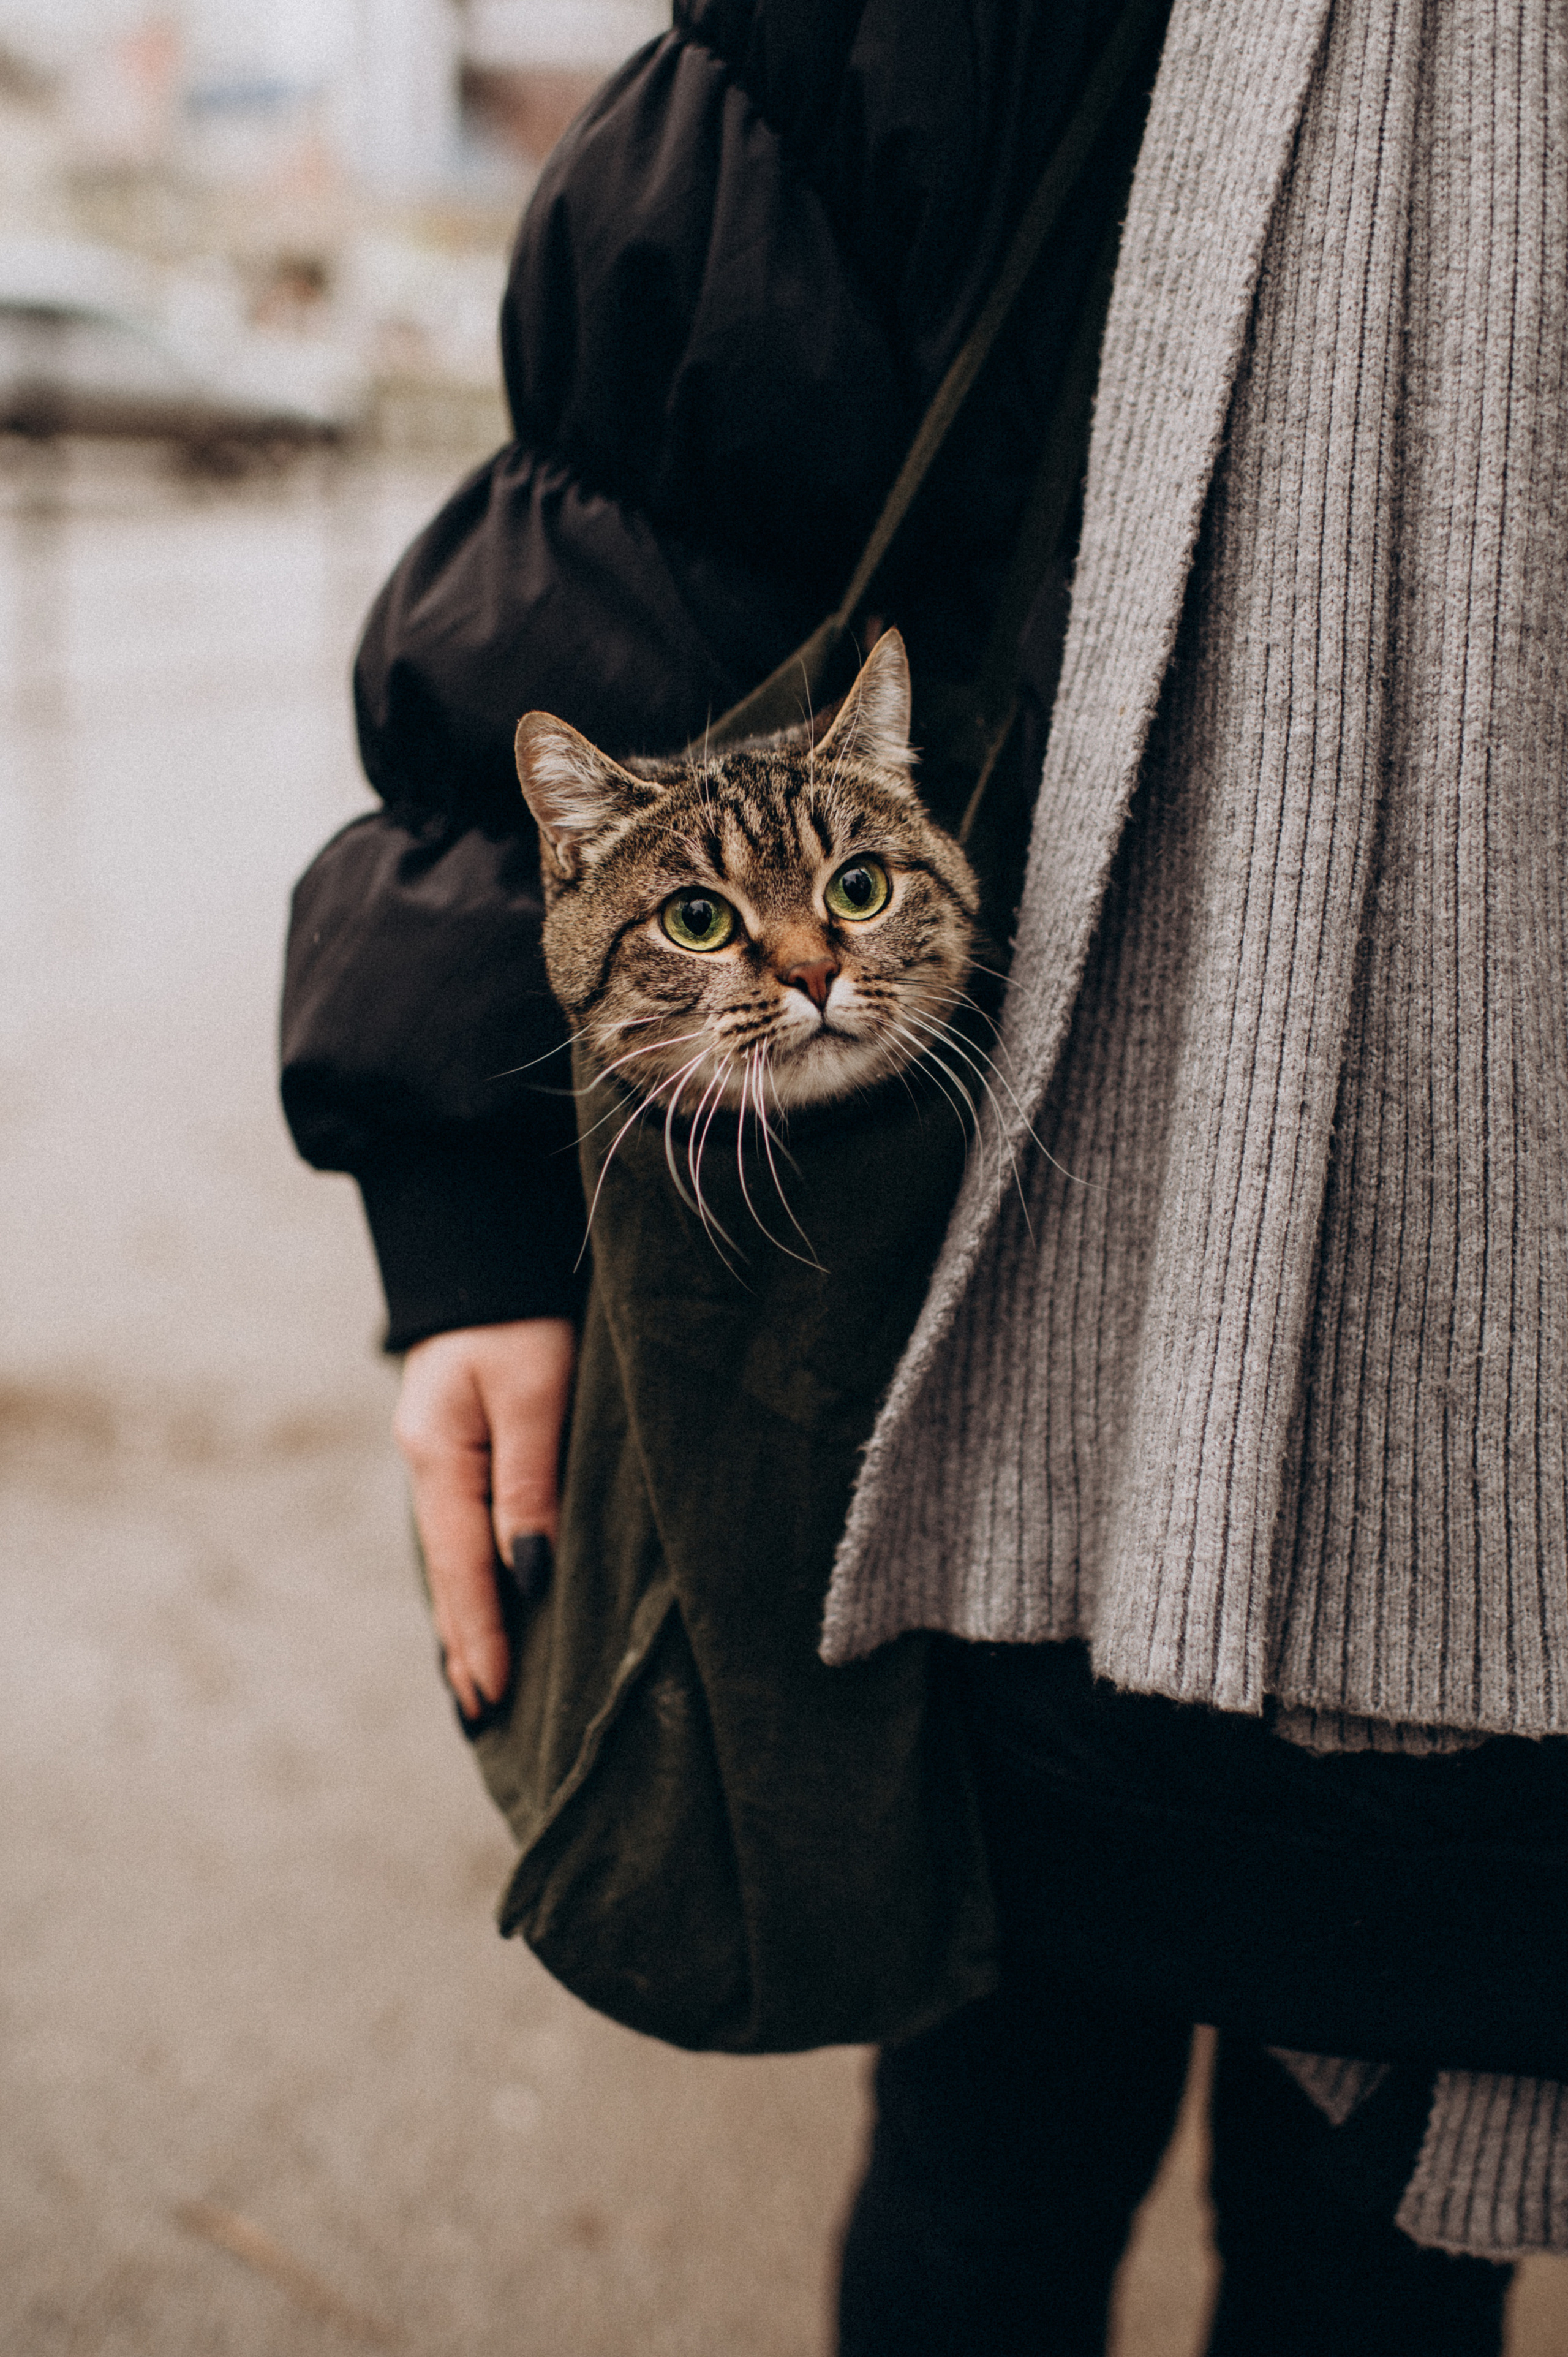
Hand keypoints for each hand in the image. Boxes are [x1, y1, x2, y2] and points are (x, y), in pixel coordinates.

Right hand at [392, 1318, 575, 1718]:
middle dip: (466, 1645)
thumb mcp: (532, 1391)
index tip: (496, 1700)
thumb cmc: (522, 1312)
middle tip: (484, 1719)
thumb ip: (530, 1481)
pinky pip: (466, 1527)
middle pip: (449, 1573)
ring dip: (469, 1617)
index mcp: (437, 1454)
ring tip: (480, 1684)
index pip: (463, 1568)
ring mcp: (440, 1452)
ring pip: (455, 1554)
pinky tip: (486, 1600)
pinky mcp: (461, 1440)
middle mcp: (429, 1461)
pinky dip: (473, 1574)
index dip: (481, 1637)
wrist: (490, 1244)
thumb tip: (530, 1574)